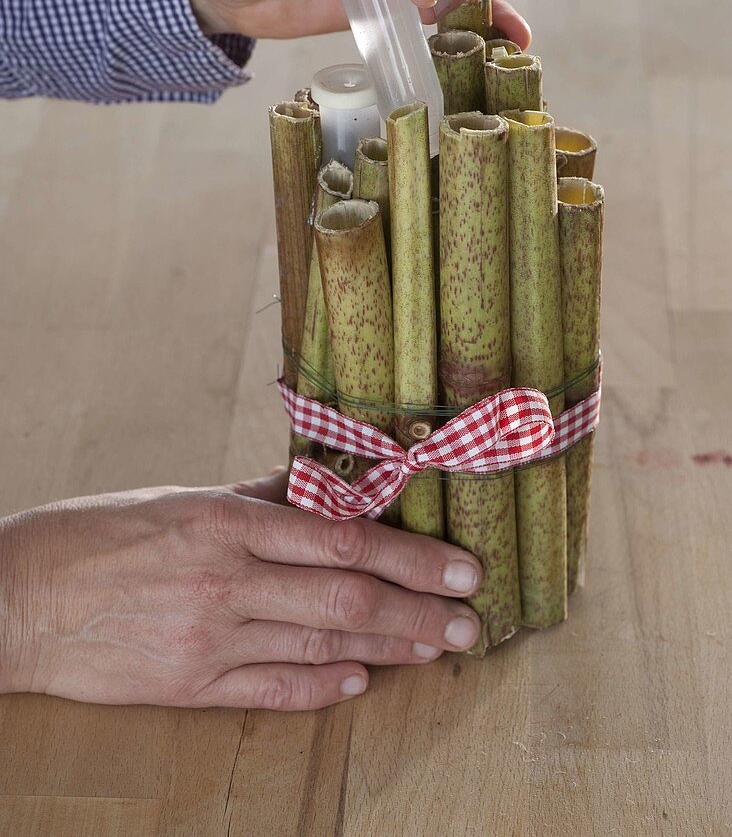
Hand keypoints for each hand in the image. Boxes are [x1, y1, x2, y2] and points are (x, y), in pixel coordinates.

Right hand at [0, 474, 482, 710]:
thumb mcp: (178, 498)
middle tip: (470, 620)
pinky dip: (323, 688)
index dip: (410, 555)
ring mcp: (209, 639)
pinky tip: (361, 681)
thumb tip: (321, 487)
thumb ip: (257, 498)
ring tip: (436, 650)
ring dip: (388, 650)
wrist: (16, 598)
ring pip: (321, 648)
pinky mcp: (189, 686)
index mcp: (225, 522)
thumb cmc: (96, 536)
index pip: (341, 540)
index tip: (459, 566)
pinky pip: (272, 691)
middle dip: (418, 610)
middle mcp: (225, 581)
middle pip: (346, 599)